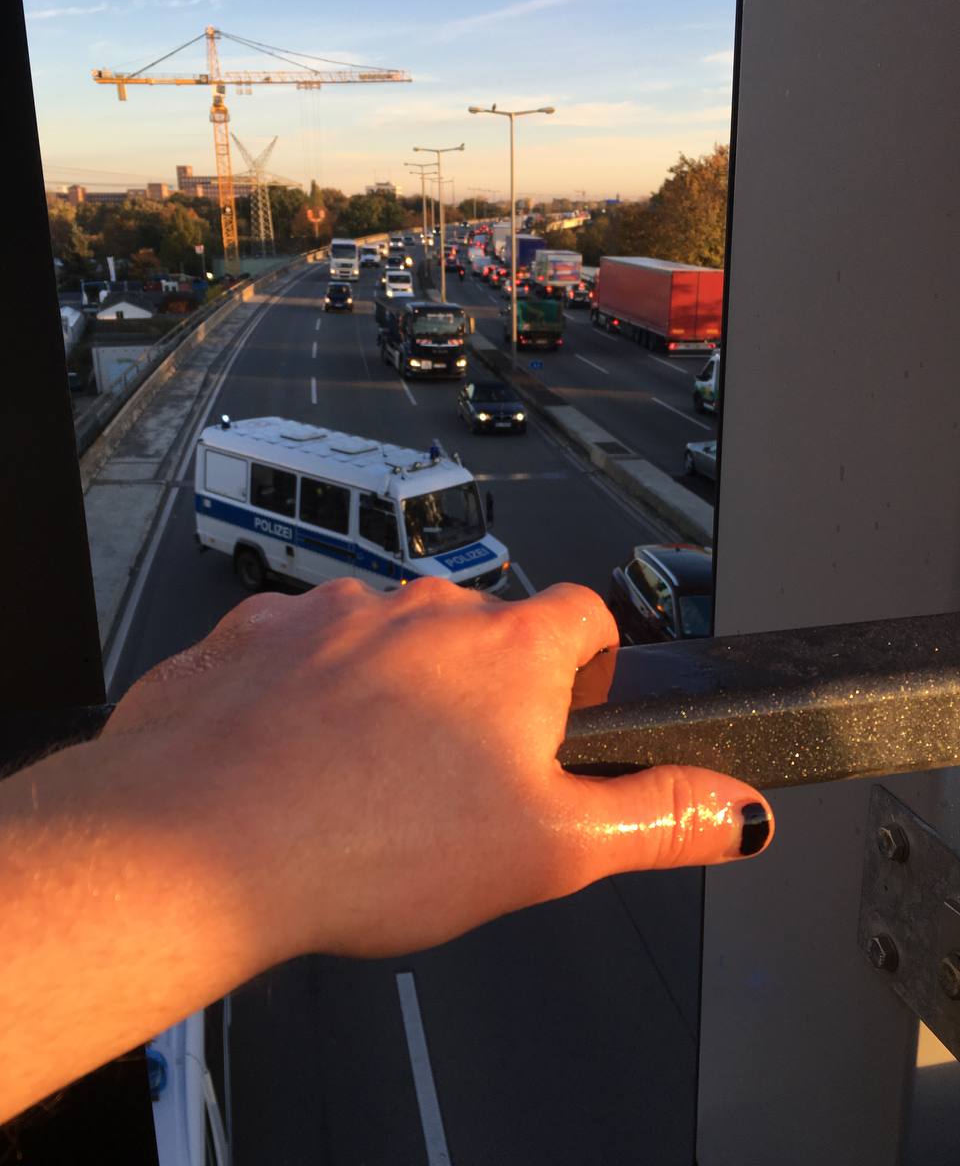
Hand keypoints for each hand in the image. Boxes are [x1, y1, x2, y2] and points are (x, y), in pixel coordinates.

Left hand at [107, 578, 772, 962]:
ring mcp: (332, 611)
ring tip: (370, 772)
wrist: (205, 837)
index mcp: (508, 649)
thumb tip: (742, 809)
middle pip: (479, 630)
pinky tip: (294, 752)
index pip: (581, 616)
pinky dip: (306, 688)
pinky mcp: (255, 631)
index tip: (575, 705)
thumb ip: (656, 818)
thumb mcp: (549, 851)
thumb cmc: (377, 842)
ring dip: (390, 684)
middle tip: (461, 773)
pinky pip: (300, 648)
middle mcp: (423, 608)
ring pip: (386, 636)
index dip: (588, 661)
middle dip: (482, 686)